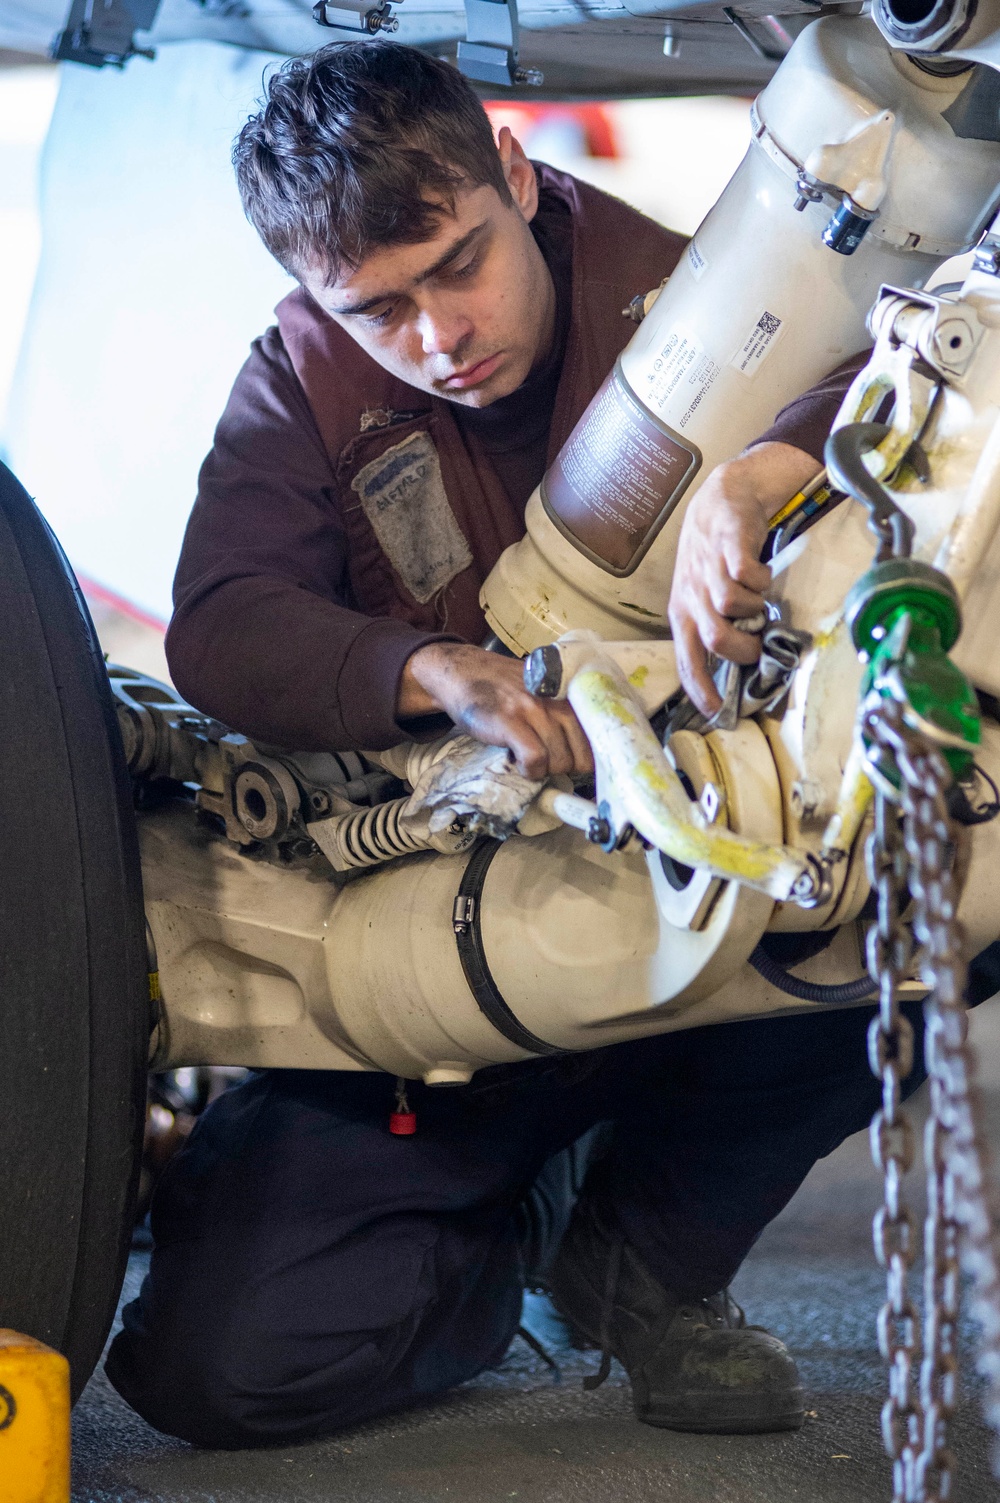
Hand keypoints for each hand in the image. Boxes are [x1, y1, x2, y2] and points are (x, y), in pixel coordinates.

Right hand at [398, 641, 592, 779]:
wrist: (462, 671)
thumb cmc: (504, 687)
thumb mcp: (544, 693)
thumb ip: (565, 713)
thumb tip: (588, 751)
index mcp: (570, 694)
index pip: (601, 735)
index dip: (592, 758)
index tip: (580, 765)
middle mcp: (557, 700)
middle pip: (582, 756)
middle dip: (567, 767)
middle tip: (547, 761)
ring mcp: (533, 710)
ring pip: (560, 761)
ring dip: (545, 770)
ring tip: (528, 758)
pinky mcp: (510, 722)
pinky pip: (535, 759)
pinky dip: (530, 770)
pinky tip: (519, 763)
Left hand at [668, 442, 819, 716]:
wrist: (725, 494)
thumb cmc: (715, 552)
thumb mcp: (703, 592)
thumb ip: (715, 625)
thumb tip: (738, 670)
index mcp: (683, 612)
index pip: (687, 660)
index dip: (702, 690)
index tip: (721, 713)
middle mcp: (691, 593)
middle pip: (715, 639)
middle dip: (744, 652)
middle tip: (761, 649)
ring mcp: (708, 567)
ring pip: (730, 608)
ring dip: (754, 612)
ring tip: (762, 604)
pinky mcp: (729, 542)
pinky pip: (744, 574)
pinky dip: (759, 581)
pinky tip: (764, 578)